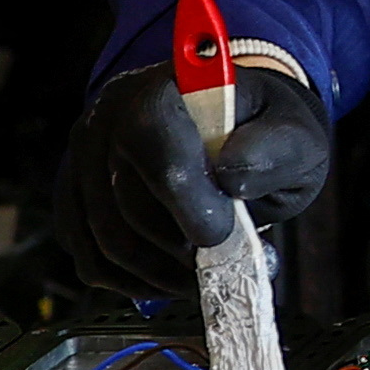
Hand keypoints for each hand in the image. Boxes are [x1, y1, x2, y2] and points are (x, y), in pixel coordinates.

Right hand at [59, 49, 332, 295]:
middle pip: (127, 203)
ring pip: (106, 239)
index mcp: (166, 88)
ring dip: (158, 273)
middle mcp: (110, 118)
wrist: (234, 127)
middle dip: (178, 247)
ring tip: (202, 275)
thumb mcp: (294, 133)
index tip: (221, 233)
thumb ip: (275, 149)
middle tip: (222, 263)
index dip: (187, 202)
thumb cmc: (262, 131)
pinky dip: (131, 281)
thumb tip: (233, 175)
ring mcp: (84, 159)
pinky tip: (169, 278)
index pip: (154, 145)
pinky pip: (89, 257)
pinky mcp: (76, 198)